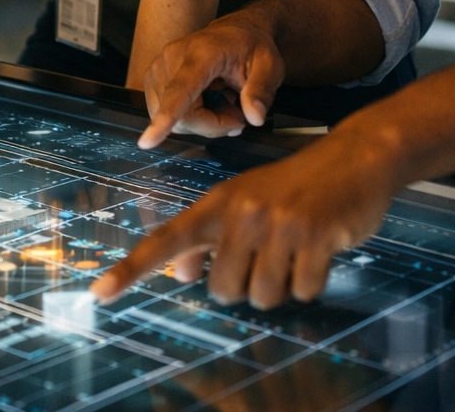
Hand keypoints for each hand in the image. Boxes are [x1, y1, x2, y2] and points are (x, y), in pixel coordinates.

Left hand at [90, 127, 398, 308]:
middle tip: (270, 253)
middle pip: (222, 289)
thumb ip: (209, 238)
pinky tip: (321, 249)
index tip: (100, 293)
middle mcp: (241, 212)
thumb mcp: (245, 203)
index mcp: (218, 203)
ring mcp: (279, 224)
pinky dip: (313, 281)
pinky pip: (303, 292)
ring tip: (296, 250)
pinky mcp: (315, 237)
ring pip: (263, 297)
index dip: (131, 270)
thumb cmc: (294, 187)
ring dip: (282, 285)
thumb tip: (181, 274)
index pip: (166, 241)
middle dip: (247, 283)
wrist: (354, 158)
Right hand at [138, 11, 284, 148]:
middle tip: (237, 114)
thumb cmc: (251, 46)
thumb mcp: (269, 66)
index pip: (181, 89)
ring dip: (201, 122)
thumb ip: (261, 91)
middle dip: (212, 125)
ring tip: (222, 103)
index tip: (148, 141)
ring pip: (175, 120)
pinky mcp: (154, 77)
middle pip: (182, 116)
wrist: (236, 31)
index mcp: (202, 53)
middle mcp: (173, 57)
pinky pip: (167, 114)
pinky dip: (189, 117)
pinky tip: (206, 102)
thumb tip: (255, 118)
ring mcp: (159, 67)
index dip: (167, 116)